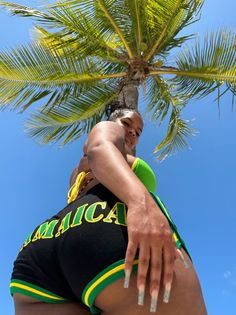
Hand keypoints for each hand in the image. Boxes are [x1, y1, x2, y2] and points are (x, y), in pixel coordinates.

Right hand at [124, 193, 184, 311]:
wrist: (142, 202)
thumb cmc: (155, 216)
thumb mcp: (168, 228)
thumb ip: (172, 244)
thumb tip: (179, 259)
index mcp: (167, 239)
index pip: (169, 263)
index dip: (168, 278)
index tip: (167, 291)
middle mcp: (157, 240)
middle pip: (156, 265)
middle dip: (156, 283)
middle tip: (154, 297)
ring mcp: (145, 238)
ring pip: (143, 262)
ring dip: (142, 278)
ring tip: (140, 291)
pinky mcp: (133, 235)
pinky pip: (130, 253)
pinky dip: (127, 264)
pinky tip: (126, 275)